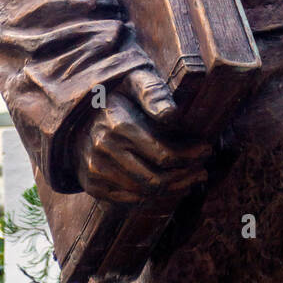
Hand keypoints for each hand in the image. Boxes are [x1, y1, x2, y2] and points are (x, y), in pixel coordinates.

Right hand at [73, 64, 211, 205]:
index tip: (207, 150)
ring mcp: (96, 172)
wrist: (75, 115)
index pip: (164, 154)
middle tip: (203, 171)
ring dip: (174, 190)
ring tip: (191, 180)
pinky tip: (168, 187)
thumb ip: (153, 93)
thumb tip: (172, 115)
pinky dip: (152, 199)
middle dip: (186, 176)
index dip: (191, 156)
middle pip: (157, 179)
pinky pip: (129, 201)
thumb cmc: (115, 95)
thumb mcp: (133, 80)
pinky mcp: (92, 186)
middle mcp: (104, 152)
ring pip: (145, 194)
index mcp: (119, 125)